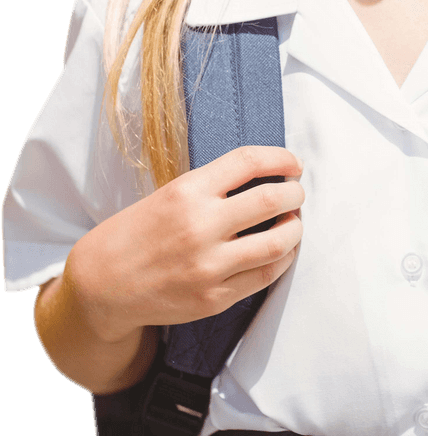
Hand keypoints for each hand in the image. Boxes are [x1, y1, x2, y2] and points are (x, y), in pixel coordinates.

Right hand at [65, 146, 304, 341]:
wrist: (102, 285)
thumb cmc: (138, 232)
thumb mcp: (170, 193)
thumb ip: (214, 185)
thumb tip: (267, 175)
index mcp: (188, 191)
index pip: (249, 161)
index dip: (280, 158)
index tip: (293, 164)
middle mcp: (201, 226)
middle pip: (272, 199)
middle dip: (295, 193)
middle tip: (296, 193)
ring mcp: (208, 266)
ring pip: (278, 241)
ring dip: (295, 228)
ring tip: (293, 222)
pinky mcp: (213, 298)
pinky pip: (265, 275)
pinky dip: (282, 259)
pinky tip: (281, 250)